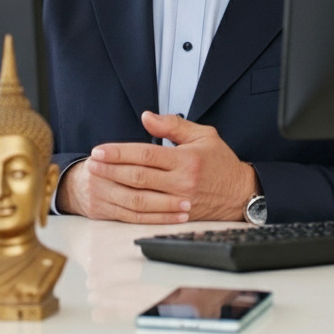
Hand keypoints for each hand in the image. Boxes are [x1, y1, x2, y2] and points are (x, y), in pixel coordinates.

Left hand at [56, 112, 258, 222]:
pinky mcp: (178, 215)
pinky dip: (129, 207)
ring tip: (98, 179)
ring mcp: (179, 201)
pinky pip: (149, 213)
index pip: (145, 154)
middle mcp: (181, 181)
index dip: (120, 152)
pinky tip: (116, 200)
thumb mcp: (203, 134)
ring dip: (116, 187)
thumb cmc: (221, 162)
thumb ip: (173, 125)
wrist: (241, 193)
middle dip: (111, 169)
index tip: (101, 150)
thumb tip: (147, 117)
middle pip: (138, 176)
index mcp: (186, 159)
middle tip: (92, 163)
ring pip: (140, 196)